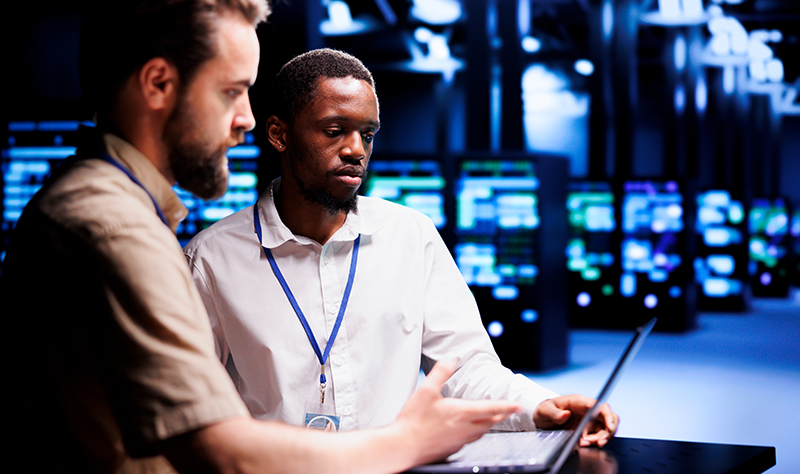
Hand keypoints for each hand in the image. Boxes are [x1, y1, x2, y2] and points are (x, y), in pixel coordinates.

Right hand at [395, 359, 522, 464]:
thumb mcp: (426, 390)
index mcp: (462, 412)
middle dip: (501, 414)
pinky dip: (475, 432)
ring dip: (489, 423)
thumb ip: (441, 372)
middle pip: (491, 421)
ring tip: (491, 418)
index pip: (492, 408)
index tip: (519, 405)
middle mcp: (465, 428)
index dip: (507, 406)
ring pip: (482, 431)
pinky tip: (469, 430)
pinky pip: (470, 439)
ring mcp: (460, 440)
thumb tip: (451, 359)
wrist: (403, 446)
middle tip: (509, 410)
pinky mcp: (452, 449)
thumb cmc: (414, 420)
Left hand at [533, 394, 617, 446]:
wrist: (542, 418)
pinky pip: (597, 436)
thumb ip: (555, 413)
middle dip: (606, 432)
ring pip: (604, 429)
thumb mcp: (545, 411)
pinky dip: (593, 442)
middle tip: (597, 442)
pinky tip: (582, 444)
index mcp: (579, 401)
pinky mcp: (587, 429)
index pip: (601, 406)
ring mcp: (588, 420)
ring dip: (599, 439)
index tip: (610, 427)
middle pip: (607, 419)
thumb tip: (565, 414)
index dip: (608, 416)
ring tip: (584, 443)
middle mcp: (587, 410)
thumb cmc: (545, 410)